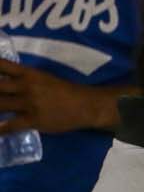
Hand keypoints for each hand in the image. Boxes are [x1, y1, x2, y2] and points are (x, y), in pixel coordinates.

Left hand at [0, 58, 117, 134]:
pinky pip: (10, 126)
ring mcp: (29, 104)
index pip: (1, 65)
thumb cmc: (64, 91)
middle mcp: (24, 86)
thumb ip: (22, 79)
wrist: (86, 105)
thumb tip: (4, 82)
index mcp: (27, 74)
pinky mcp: (34, 120)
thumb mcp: (42, 78)